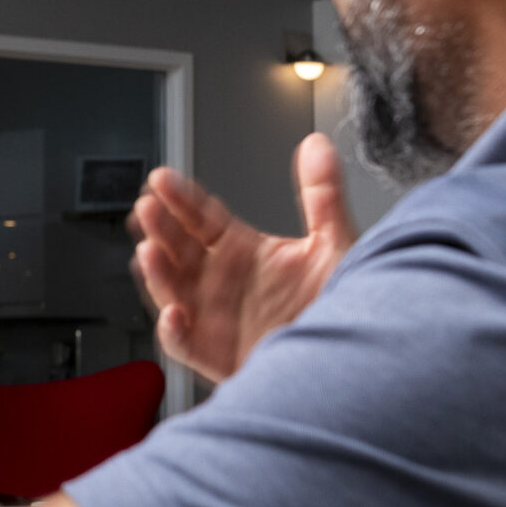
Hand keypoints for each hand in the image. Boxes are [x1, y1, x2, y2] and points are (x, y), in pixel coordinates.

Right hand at [128, 133, 352, 383]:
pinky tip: (174, 314)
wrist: (356, 361)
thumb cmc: (347, 306)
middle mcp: (224, 284)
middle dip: (161, 229)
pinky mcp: (218, 356)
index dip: (180, 198)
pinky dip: (175, 332)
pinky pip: (186, 344)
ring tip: (151, 252)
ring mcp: (217, 319)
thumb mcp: (336, 243)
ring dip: (158, 274)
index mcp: (245, 254)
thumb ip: (323, 193)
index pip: (202, 218)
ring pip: (173, 293)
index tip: (162, 179)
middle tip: (149, 209)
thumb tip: (317, 145)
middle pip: (179, 250)